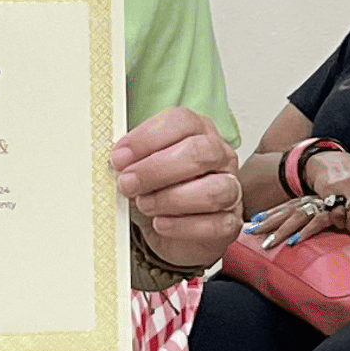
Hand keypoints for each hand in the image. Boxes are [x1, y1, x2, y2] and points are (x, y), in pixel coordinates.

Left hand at [112, 107, 242, 270]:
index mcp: (198, 131)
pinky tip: (160, 224)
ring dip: (170, 198)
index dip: (148, 138)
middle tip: (128, 183)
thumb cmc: (157, 190)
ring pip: (213, 190)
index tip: (120, 157)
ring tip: (144, 205)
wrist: (171, 228)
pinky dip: (182, 226)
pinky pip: (214, 224)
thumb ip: (131, 159)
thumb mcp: (140, 167)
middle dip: (157, 169)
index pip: (182, 121)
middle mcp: (220, 156)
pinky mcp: (229, 222)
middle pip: (200, 152)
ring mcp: (231, 189)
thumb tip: (118, 160)